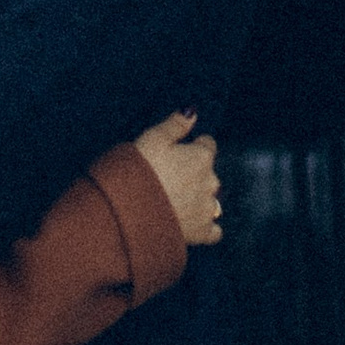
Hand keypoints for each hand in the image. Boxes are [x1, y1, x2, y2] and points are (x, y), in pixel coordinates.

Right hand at [131, 110, 220, 247]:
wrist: (130, 214)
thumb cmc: (139, 172)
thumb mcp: (152, 139)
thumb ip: (175, 125)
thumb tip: (192, 112)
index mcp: (201, 157)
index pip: (207, 145)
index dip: (193, 146)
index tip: (178, 152)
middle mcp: (211, 182)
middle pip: (209, 173)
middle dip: (195, 174)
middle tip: (170, 178)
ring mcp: (208, 209)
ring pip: (212, 200)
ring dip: (200, 199)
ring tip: (176, 202)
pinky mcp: (202, 232)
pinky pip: (214, 230)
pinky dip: (207, 227)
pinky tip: (192, 224)